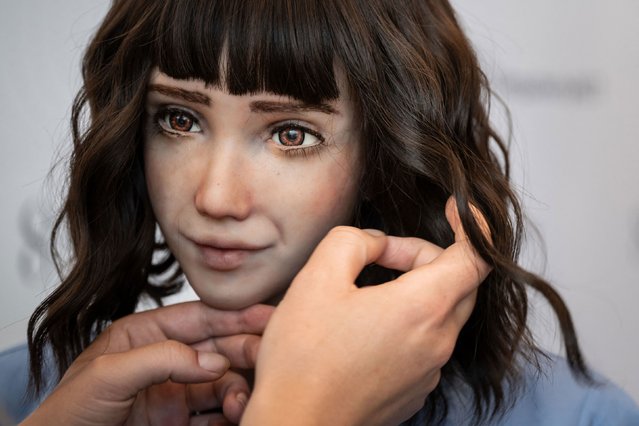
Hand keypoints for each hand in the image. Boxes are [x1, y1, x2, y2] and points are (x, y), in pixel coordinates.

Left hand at [22, 302, 272, 425]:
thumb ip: (161, 358)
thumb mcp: (107, 373)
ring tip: (240, 403)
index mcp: (146, 334)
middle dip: (246, 350)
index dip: (236, 316)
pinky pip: (215, 415)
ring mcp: (174, 394)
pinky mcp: (178, 424)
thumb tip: (212, 361)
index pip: (200, 318)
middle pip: (219, 348)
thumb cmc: (66, 413)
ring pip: (223, 383)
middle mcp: (166, 361)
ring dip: (239, 389)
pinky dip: (232, 414)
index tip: (267, 316)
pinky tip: (238, 415)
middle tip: (269, 357)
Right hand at [242, 198, 490, 425]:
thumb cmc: (304, 358)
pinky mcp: (414, 390)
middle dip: (429, 258)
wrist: (297, 425)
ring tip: (364, 292)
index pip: (474, 258)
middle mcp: (437, 342)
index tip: (456, 210)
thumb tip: (378, 243)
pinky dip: (408, 323)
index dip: (471, 227)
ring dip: (415, 291)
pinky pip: (425, 343)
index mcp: (422, 308)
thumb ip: (355, 241)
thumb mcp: (319, 277)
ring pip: (440, 314)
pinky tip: (364, 327)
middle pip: (458, 284)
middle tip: (385, 254)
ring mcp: (428, 371)